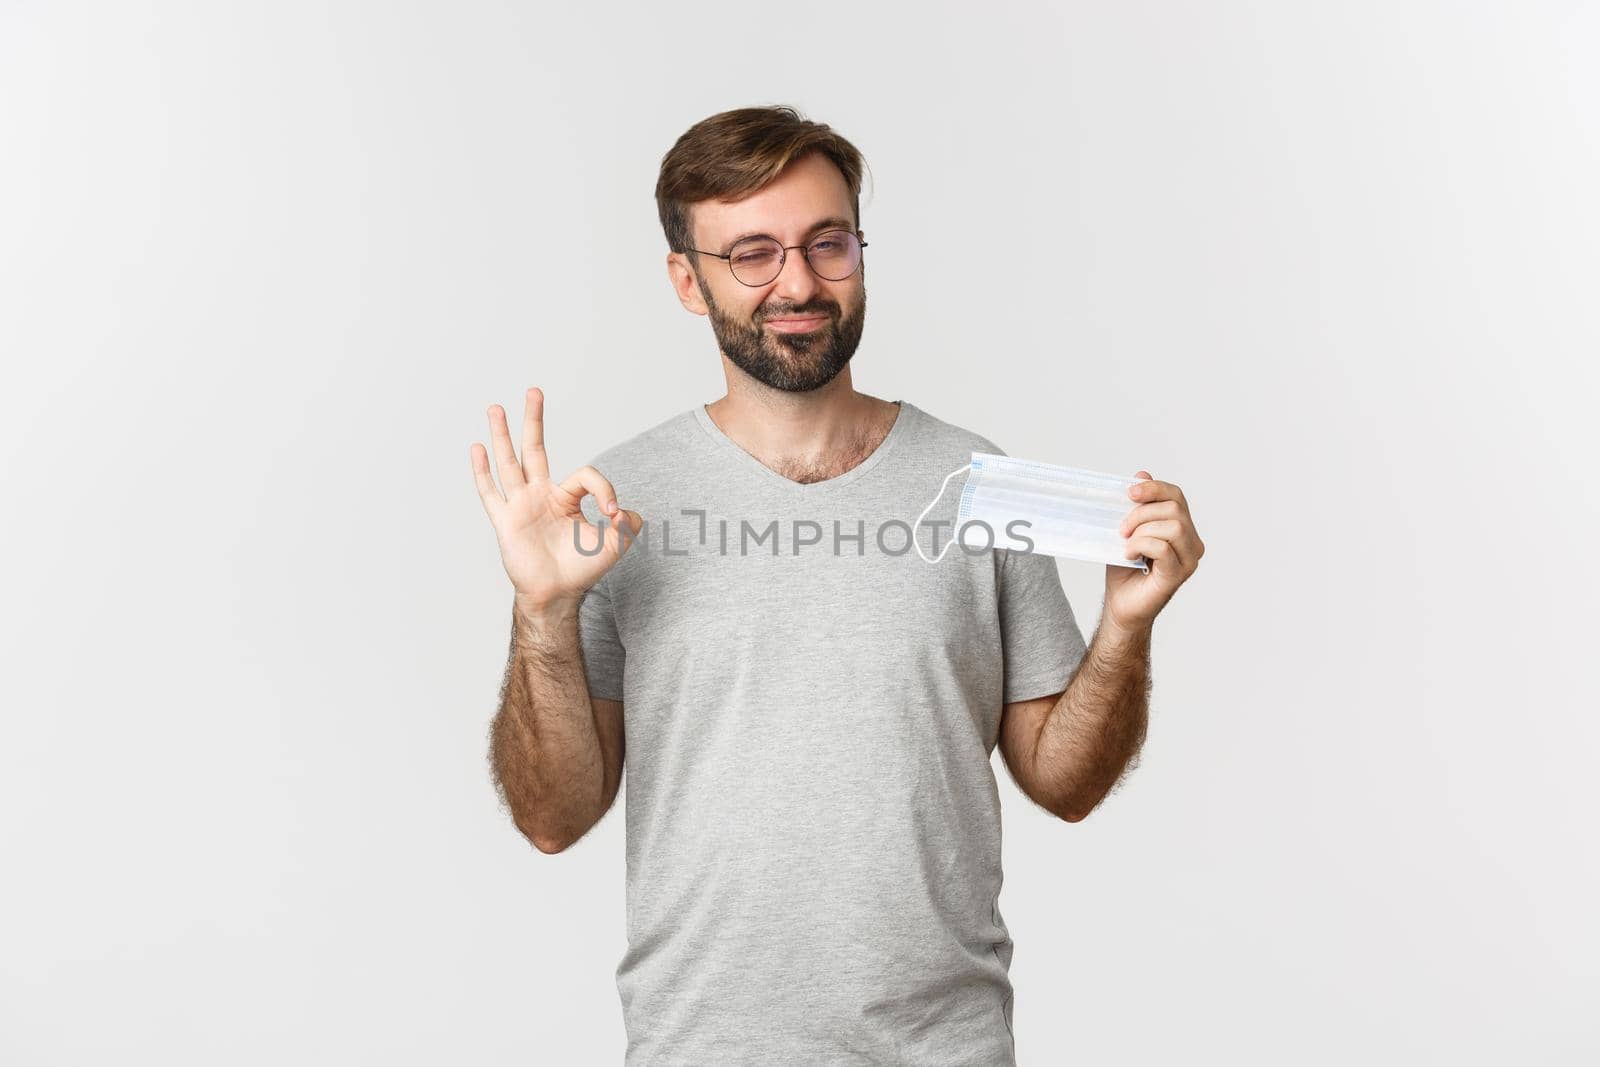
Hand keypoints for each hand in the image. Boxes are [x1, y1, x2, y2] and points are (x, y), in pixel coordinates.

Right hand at [470, 386, 641, 609]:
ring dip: (502, 435)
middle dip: (534, 420)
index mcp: (564, 498)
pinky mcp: (505, 520)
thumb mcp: (614, 545)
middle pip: (534, 449)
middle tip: (534, 391)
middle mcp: (539, 495)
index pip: (584, 474)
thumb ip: (627, 525)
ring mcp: (520, 505)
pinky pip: (490, 492)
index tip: (613, 512)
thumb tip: (628, 511)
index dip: (603, 488)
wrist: (557, 594)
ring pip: (509, 463)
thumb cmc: (580, 571)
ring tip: (495, 408)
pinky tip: (476, 449)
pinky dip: (483, 471)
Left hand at [1103, 470, 1204, 632]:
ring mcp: (1188, 560)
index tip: (1128, 492)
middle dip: (1142, 513)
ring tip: (1126, 543)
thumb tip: (1142, 473)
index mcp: (1183, 528)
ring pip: (1173, 526)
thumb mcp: (1128, 530)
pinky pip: (1163, 548)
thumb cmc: (1125, 569)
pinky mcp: (1178, 575)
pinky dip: (1141, 546)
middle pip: (1174, 509)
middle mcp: (1192, 543)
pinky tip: (1129, 554)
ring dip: (1142, 530)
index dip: (1153, 488)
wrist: (1120, 604)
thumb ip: (1137, 505)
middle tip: (1122, 529)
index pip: (1176, 496)